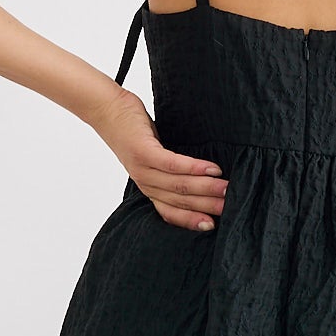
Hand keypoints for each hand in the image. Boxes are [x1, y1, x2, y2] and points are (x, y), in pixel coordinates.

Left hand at [90, 88, 227, 232]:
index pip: (170, 212)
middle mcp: (145, 183)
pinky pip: (172, 164)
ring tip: (227, 188)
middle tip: (230, 207)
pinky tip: (212, 169)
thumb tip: (205, 174)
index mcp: (149, 187)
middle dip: (206, 205)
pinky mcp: (142, 152)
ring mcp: (142, 168)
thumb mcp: (154, 155)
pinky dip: (194, 168)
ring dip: (205, 188)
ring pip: (178, 185)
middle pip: (179, 200)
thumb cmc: (134, 130)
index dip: (191, 220)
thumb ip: (172, 169)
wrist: (105, 109)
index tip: (213, 226)